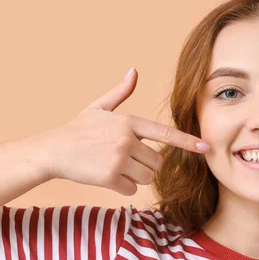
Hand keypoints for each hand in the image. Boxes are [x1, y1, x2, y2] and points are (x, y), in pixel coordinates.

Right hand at [37, 68, 209, 195]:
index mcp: (129, 122)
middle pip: (157, 163)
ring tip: (115, 167)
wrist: (52, 150)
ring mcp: (118, 158)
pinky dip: (121, 187)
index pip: (166, 134)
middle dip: (146, 165)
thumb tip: (133, 70)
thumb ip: (120, 92)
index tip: (206, 148)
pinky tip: (106, 176)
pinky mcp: (109, 177)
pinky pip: (130, 189)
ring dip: (135, 177)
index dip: (188, 142)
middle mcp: (127, 139)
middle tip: (125, 159)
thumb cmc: (78, 129)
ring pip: (146, 178)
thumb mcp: (99, 107)